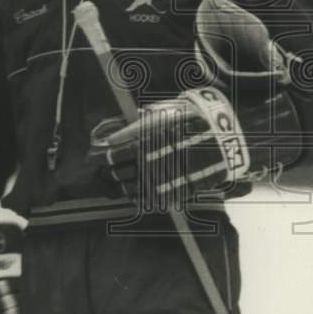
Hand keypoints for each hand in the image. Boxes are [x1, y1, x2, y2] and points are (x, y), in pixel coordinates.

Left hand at [90, 86, 249, 209]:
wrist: (221, 139)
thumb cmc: (188, 121)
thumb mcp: (161, 115)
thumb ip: (134, 127)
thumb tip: (110, 137)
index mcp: (147, 142)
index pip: (113, 154)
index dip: (99, 157)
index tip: (91, 157)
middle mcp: (152, 162)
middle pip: (119, 172)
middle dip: (107, 172)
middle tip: (102, 171)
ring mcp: (163, 179)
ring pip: (131, 187)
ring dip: (119, 185)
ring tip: (114, 183)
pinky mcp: (173, 191)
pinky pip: (149, 198)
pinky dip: (137, 197)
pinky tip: (132, 193)